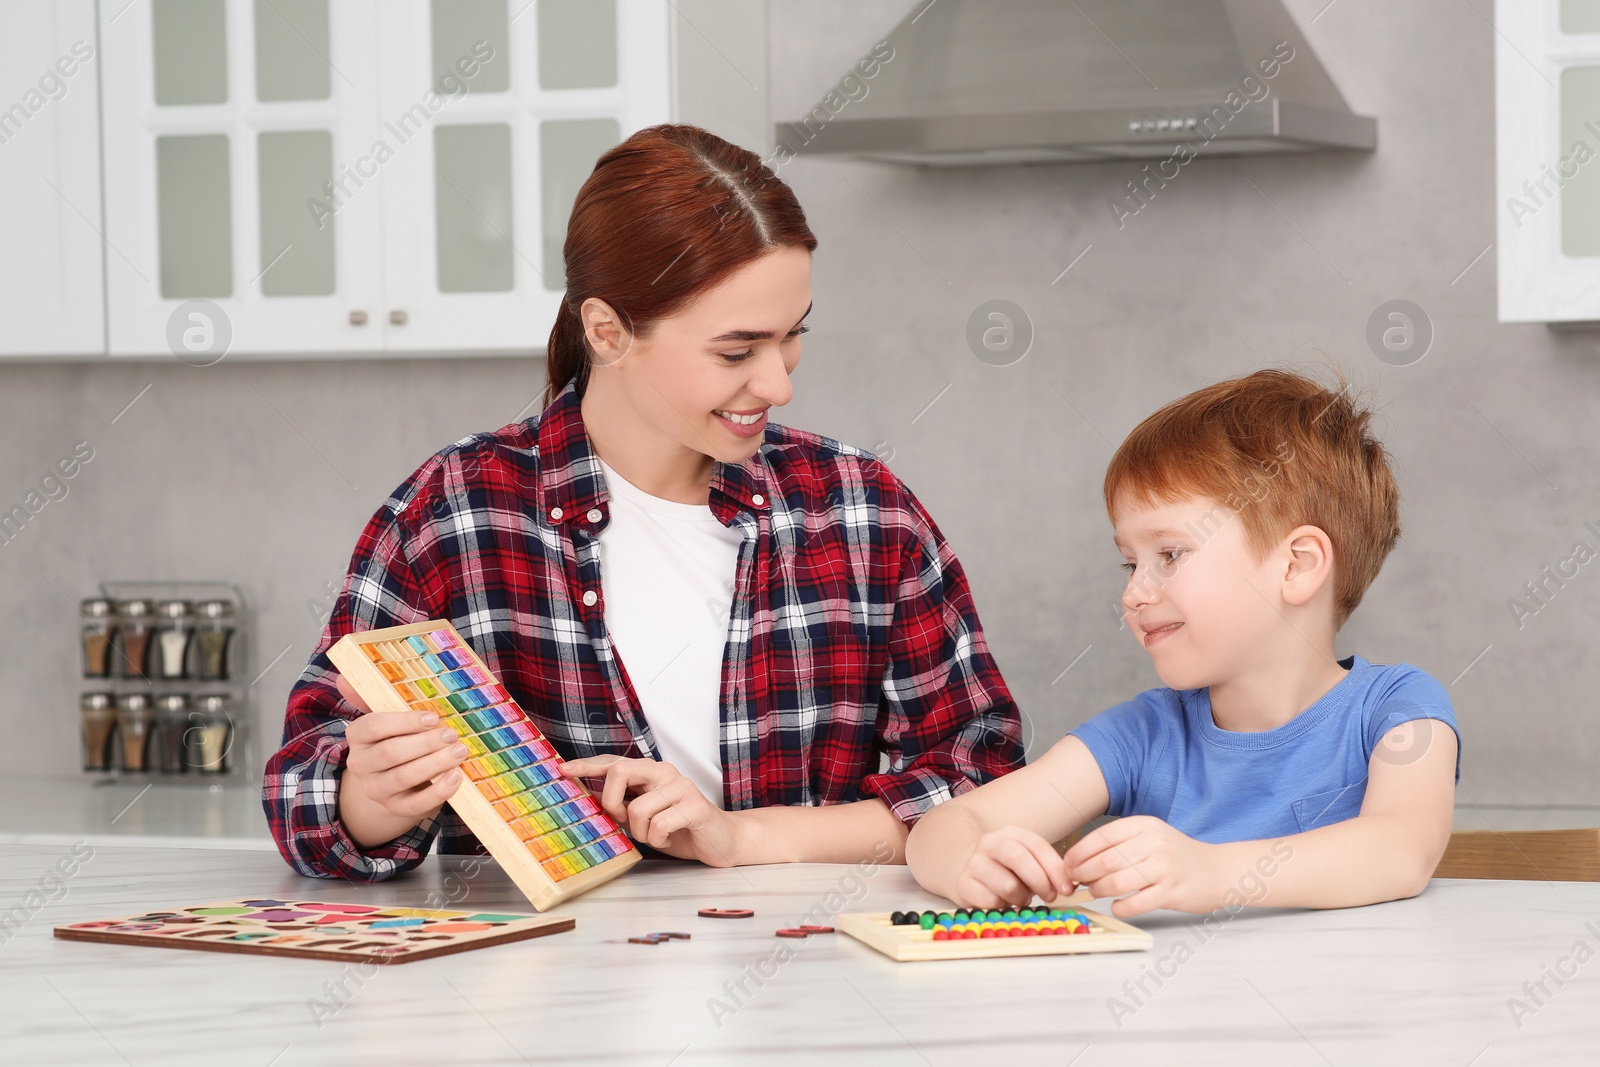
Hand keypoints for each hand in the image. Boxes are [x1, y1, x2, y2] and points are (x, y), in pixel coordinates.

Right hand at [337, 673, 466, 825]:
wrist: (394, 781)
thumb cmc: (396, 738)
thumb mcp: (387, 717)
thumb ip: (370, 696)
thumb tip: (346, 677)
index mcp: (358, 736)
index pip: (374, 726)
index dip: (404, 722)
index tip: (432, 717)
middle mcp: (361, 764)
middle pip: (390, 753)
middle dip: (424, 743)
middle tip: (451, 734)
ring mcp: (377, 789)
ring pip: (402, 778)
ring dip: (434, 764)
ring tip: (459, 751)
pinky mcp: (396, 808)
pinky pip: (416, 804)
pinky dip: (438, 791)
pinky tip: (456, 777)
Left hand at [561, 755, 741, 866]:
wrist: (721, 839)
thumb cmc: (678, 828)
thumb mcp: (642, 817)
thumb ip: (620, 805)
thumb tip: (586, 798)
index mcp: (650, 772)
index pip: (613, 763)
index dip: (586, 766)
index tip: (562, 770)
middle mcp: (665, 772)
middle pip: (620, 771)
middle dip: (613, 802)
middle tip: (623, 819)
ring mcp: (681, 786)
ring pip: (638, 810)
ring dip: (641, 833)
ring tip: (657, 834)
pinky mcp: (695, 806)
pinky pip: (659, 826)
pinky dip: (659, 839)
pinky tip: (671, 837)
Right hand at [948, 826, 1075, 910]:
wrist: (969, 875)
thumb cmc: (1007, 871)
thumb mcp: (1029, 864)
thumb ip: (1047, 870)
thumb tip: (1069, 885)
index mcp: (1010, 833)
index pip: (1036, 845)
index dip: (1055, 868)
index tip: (1067, 888)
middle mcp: (990, 843)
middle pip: (1019, 858)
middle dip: (1040, 881)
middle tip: (1050, 896)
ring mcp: (974, 862)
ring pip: (1007, 885)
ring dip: (1021, 898)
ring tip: (1020, 898)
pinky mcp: (963, 883)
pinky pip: (991, 901)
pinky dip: (1002, 906)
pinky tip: (1001, 901)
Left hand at [1065, 816, 1223, 917]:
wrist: (1218, 870)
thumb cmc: (1176, 855)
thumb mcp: (1151, 837)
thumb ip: (1120, 844)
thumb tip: (1080, 859)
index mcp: (1144, 826)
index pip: (1102, 837)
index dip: (1079, 852)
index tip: (1067, 864)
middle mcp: (1154, 843)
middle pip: (1105, 861)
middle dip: (1083, 873)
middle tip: (1074, 881)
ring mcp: (1164, 868)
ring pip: (1117, 882)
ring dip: (1098, 890)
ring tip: (1094, 892)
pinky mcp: (1172, 892)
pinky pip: (1136, 903)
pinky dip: (1120, 907)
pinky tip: (1116, 906)